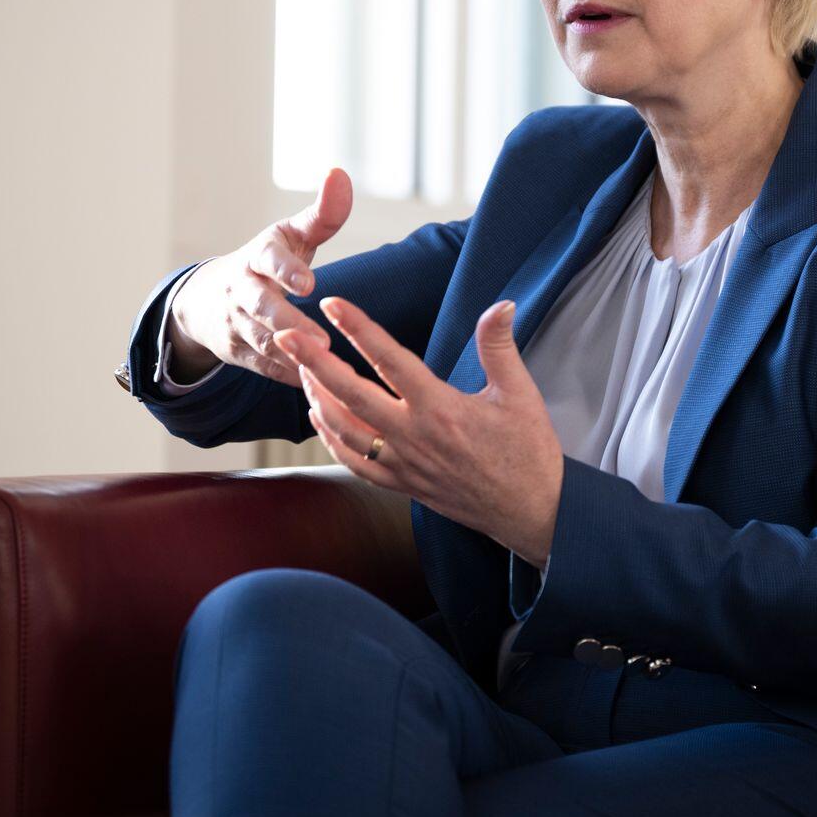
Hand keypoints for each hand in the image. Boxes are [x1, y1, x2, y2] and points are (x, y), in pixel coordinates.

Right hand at [168, 168, 353, 386]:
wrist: (208, 298)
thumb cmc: (268, 260)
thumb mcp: (291, 235)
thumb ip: (322, 213)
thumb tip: (340, 173)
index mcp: (257, 256)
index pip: (269, 260)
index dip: (286, 271)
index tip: (309, 284)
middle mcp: (243, 290)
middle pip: (261, 307)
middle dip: (288, 322)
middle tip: (322, 340)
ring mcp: (237, 324)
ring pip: (263, 342)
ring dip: (293, 355)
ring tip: (326, 364)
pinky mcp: (239, 354)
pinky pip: (264, 368)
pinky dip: (287, 376)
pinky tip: (316, 383)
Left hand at [277, 294, 564, 565]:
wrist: (530, 511)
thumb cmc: (528, 452)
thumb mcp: (520, 394)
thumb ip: (500, 347)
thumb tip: (502, 304)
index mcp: (440, 408)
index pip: (388, 360)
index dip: (358, 329)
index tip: (332, 305)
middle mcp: (413, 436)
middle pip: (349, 394)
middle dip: (313, 362)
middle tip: (286, 335)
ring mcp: (403, 464)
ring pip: (343, 429)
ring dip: (316, 397)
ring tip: (301, 369)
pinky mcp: (402, 484)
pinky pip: (355, 462)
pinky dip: (330, 439)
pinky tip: (318, 417)